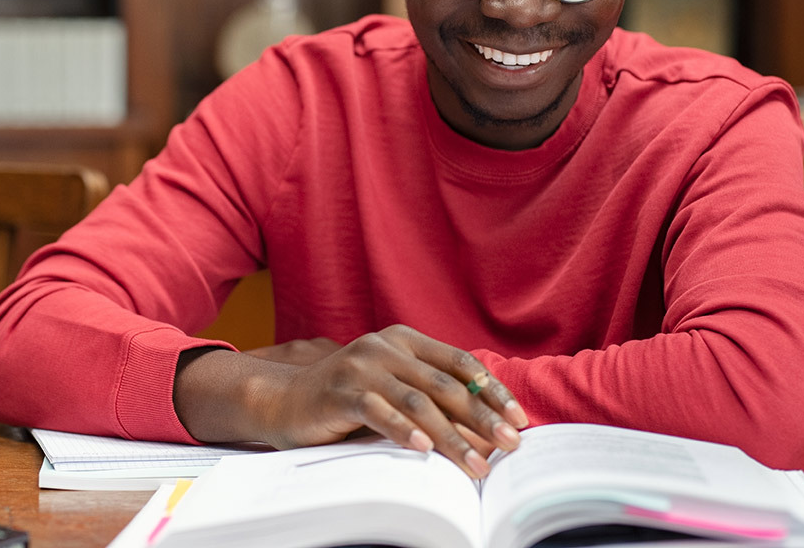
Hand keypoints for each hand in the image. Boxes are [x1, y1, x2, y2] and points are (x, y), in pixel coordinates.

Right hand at [174, 325, 528, 478]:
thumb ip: (430, 399)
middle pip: (446, 385)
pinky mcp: (341, 390)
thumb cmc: (347, 400)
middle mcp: (387, 347)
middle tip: (509, 444)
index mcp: (406, 341)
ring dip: (451, 436)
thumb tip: (485, 431)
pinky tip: (423, 449)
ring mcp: (363, 366)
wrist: (284, 400)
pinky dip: (403, 430)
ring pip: (418, 402)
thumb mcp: (393, 390)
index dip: (492, 390)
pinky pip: (379, 411)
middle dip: (482, 418)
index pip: (460, 363)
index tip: (518, 419)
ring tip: (475, 463)